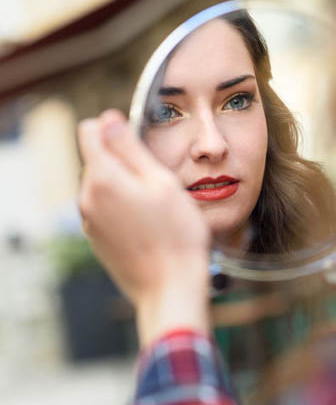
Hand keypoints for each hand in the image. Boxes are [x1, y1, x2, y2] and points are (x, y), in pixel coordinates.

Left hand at [77, 109, 210, 346]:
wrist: (171, 287)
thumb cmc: (177, 235)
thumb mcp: (162, 182)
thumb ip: (130, 148)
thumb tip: (109, 120)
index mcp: (103, 178)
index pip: (90, 131)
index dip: (114, 127)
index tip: (138, 139)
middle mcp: (87, 198)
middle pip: (98, 159)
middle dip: (123, 160)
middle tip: (159, 180)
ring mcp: (90, 221)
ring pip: (103, 185)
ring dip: (125, 185)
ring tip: (158, 205)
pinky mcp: (98, 239)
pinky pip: (106, 209)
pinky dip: (124, 207)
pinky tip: (150, 224)